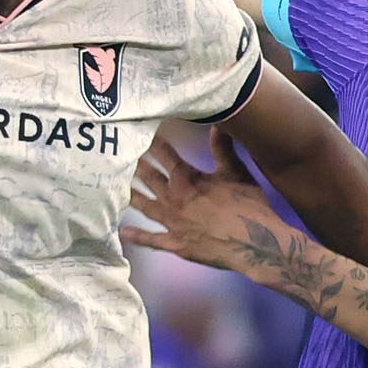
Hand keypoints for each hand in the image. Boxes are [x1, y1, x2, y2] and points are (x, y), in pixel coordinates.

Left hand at [122, 134, 270, 272]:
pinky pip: (151, 240)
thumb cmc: (248, 206)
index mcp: (187, 178)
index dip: (152, 143)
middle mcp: (174, 198)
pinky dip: (137, 236)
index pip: (164, 154)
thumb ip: (222, 147)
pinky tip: (122, 232)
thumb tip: (218, 123)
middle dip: (133, 166)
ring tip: (112, 187)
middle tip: (117, 156)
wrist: (254, 242)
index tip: (139, 131)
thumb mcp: (236, 172)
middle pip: (147, 178)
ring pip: (144, 205)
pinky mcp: (176, 244)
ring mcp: (173, 222)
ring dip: (130, 195)